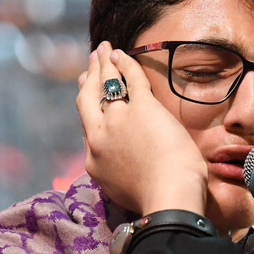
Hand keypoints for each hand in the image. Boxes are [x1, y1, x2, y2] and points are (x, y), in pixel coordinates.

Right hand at [75, 42, 207, 215]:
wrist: (167, 200)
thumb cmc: (158, 203)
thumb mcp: (126, 190)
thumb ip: (120, 174)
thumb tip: (128, 171)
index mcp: (95, 162)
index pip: (89, 128)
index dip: (89, 109)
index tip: (86, 95)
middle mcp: (99, 138)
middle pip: (87, 100)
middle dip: (87, 79)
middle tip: (89, 63)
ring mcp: (118, 120)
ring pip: (106, 85)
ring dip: (103, 65)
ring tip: (103, 50)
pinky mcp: (142, 108)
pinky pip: (131, 78)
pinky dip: (125, 63)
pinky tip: (121, 54)